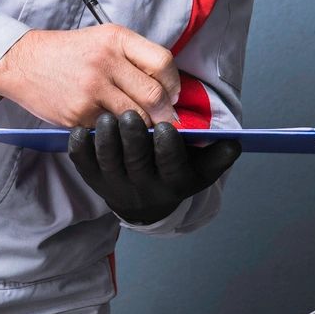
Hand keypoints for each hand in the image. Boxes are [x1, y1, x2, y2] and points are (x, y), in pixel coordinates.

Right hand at [0, 26, 180, 127]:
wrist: (23, 62)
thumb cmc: (68, 53)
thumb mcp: (103, 39)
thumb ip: (135, 57)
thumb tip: (169, 89)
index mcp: (116, 38)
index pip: (162, 62)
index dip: (173, 84)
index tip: (172, 95)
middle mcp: (105, 61)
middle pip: (153, 94)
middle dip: (165, 112)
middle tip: (165, 119)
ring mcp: (91, 88)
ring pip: (136, 116)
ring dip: (144, 125)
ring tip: (141, 124)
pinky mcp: (79, 112)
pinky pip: (111, 128)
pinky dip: (117, 131)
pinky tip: (113, 126)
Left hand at [69, 112, 241, 224]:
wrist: (144, 199)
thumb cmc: (175, 170)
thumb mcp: (201, 167)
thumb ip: (217, 154)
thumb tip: (234, 144)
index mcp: (172, 182)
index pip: (170, 165)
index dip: (168, 147)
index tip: (167, 126)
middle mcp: (143, 188)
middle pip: (136, 162)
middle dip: (133, 138)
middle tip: (131, 114)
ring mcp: (114, 185)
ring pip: (108, 163)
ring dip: (106, 139)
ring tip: (107, 117)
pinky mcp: (92, 179)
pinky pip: (82, 164)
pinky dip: (80, 147)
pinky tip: (82, 128)